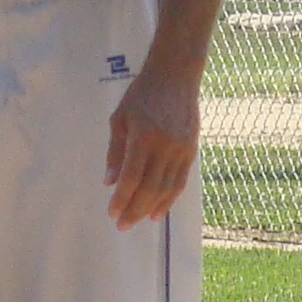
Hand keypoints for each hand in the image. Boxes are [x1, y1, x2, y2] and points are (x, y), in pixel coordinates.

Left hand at [105, 60, 200, 227]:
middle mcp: (165, 145)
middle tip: (122, 225)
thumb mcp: (120, 119)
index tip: (111, 212)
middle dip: (134, 210)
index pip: (131, 177)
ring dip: (150, 208)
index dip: (121, 199)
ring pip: (167, 189)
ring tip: (137, 221)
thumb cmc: (141, 95)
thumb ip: (115, 152)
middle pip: (149, 188)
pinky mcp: (191, 151)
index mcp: (143, 136)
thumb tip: (109, 183)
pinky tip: (157, 211)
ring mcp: (181, 149)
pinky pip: (179, 182)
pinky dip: (168, 199)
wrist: (176, 76)